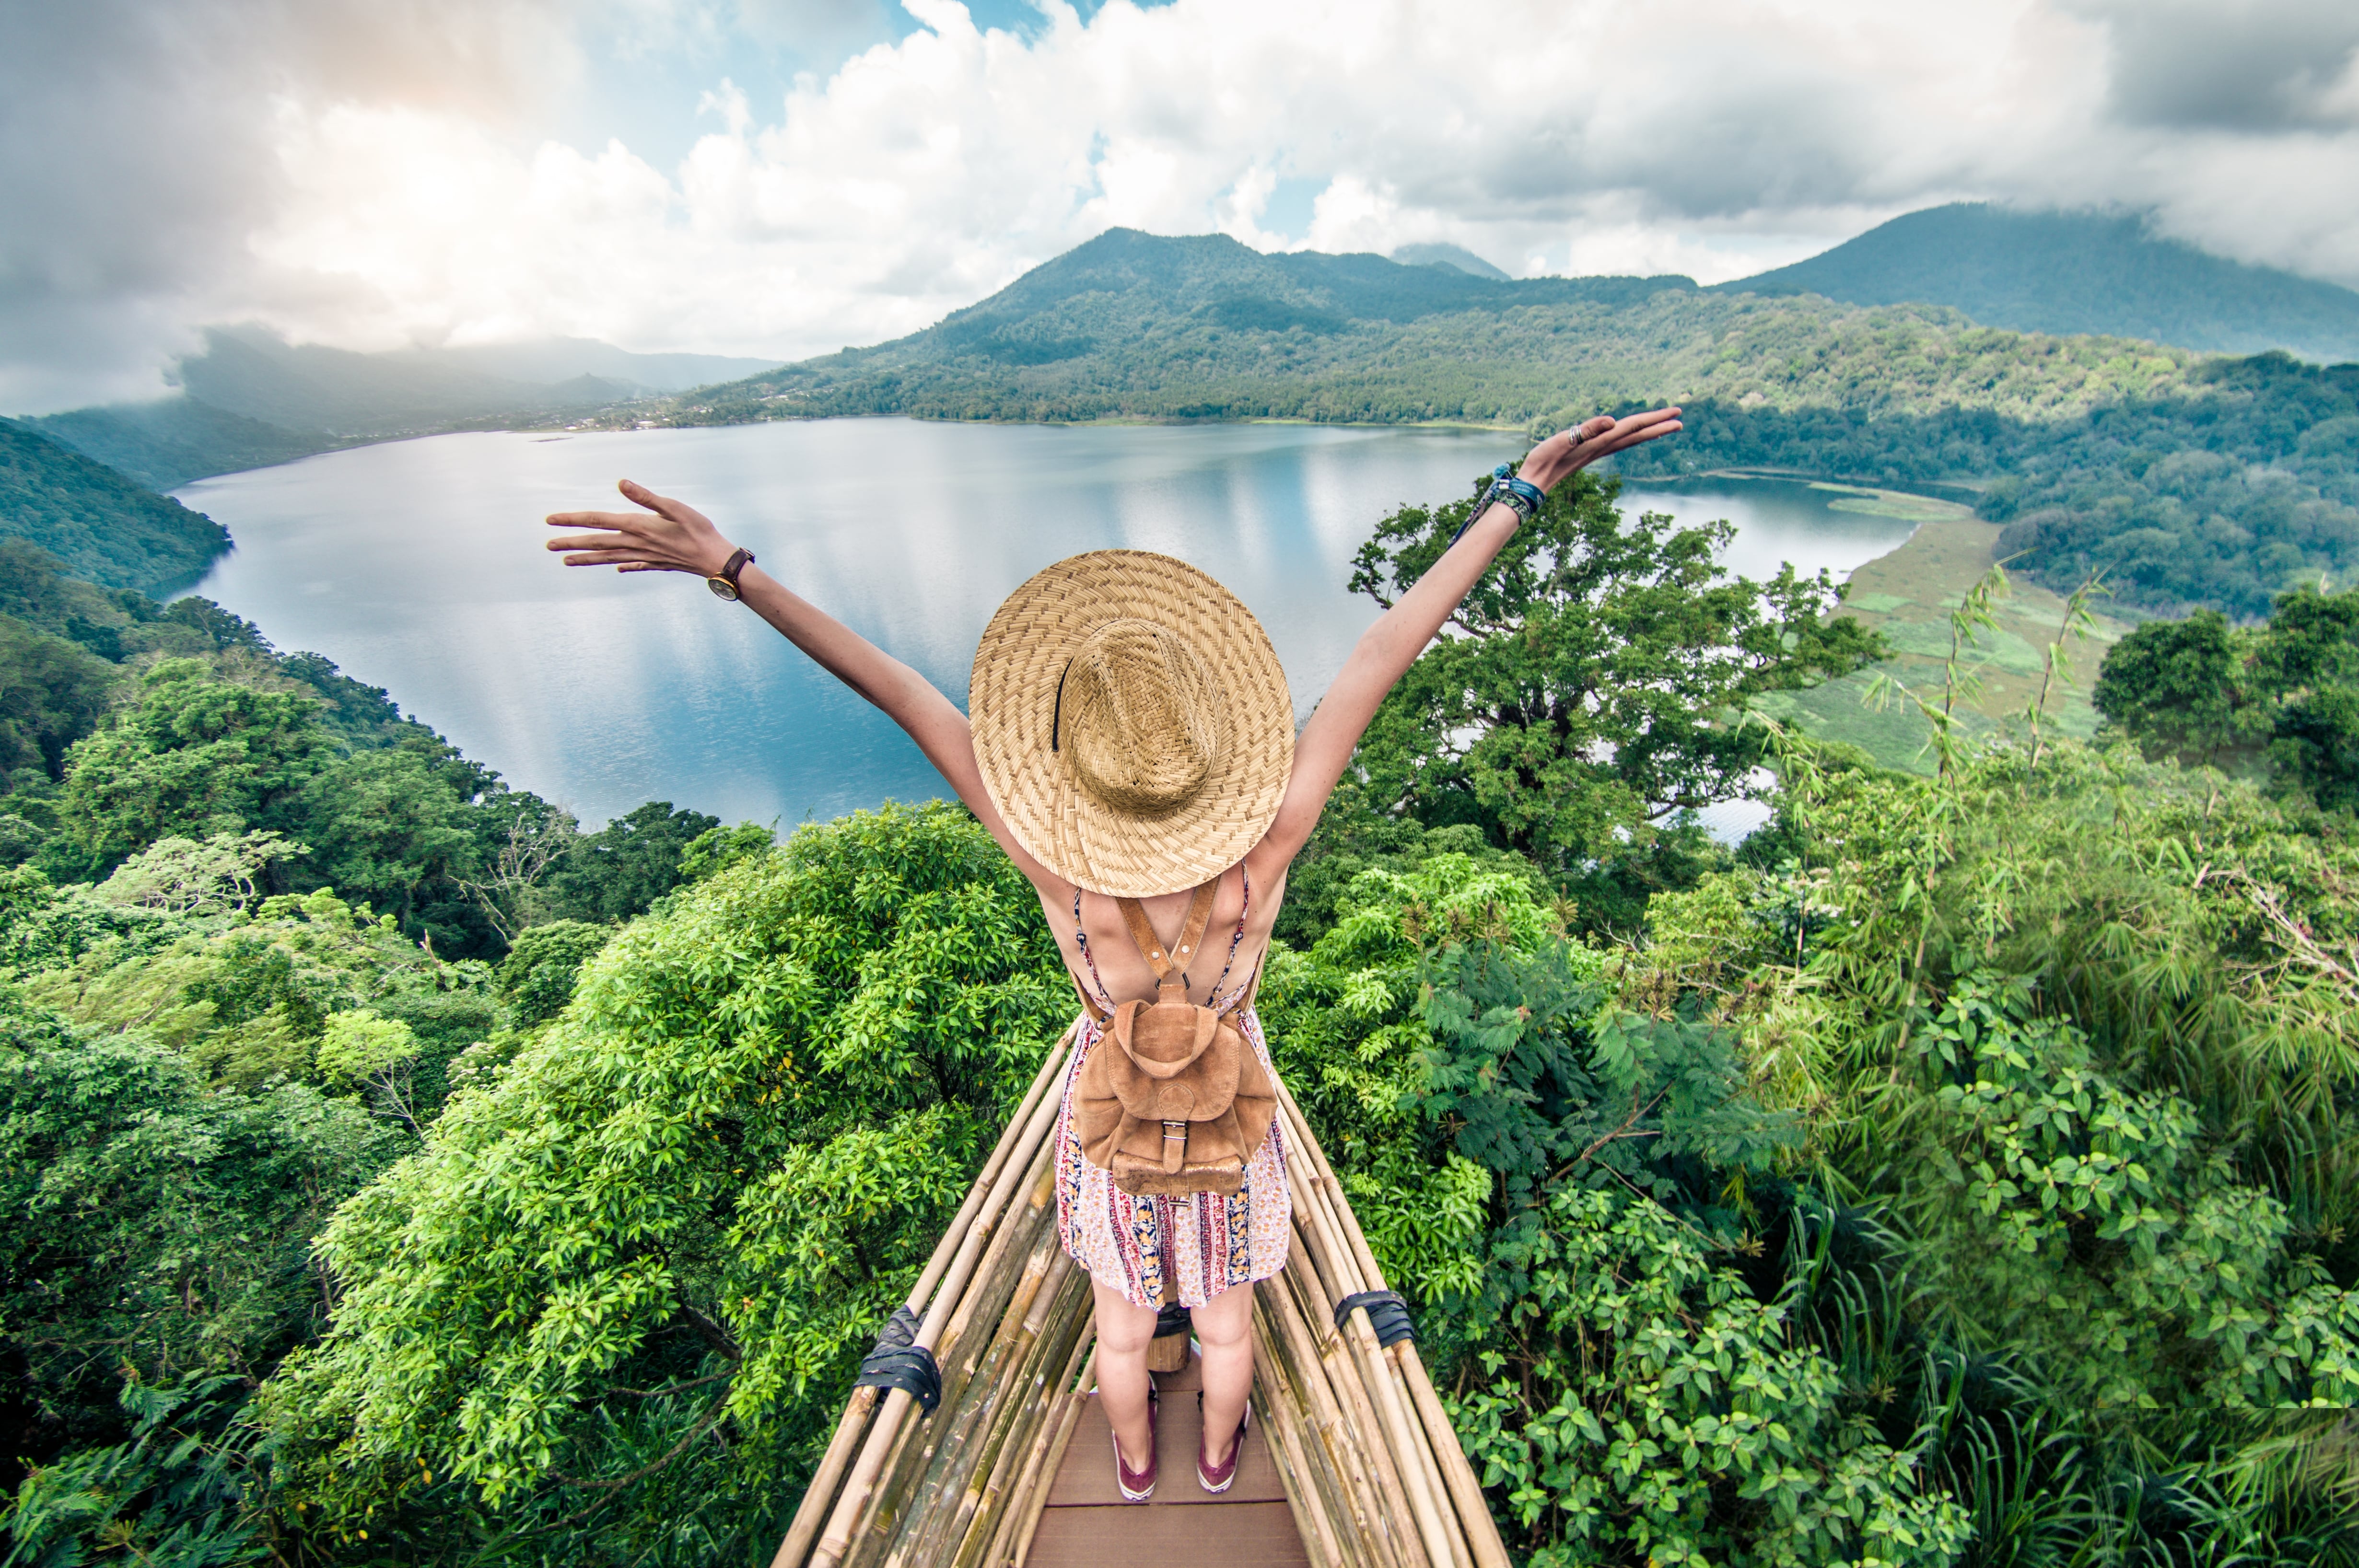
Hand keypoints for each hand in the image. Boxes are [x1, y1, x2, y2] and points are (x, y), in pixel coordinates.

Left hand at [546, 480, 735, 576]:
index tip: (551, 521)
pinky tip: (617, 568)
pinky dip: (623, 566)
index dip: (573, 519)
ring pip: (609, 557)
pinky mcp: (658, 563)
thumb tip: (621, 483)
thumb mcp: (674, 507)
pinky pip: (634, 565)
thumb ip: (646, 497)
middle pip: (598, 543)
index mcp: (637, 527)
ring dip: (587, 558)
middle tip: (548, 546)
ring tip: (567, 561)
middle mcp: (636, 544)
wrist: (717, 561)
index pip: (598, 521)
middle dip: (572, 543)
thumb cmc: (699, 530)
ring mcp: (645, 556)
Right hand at [1515, 406, 1683, 492]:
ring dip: (1648, 433)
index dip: (1655, 419)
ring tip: (1664, 429)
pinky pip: (1618, 443)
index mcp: (1601, 442)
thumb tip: (1613, 421)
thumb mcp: (1563, 441)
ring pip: (1630, 440)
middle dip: (1659, 426)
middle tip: (1680, 419)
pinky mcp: (1590, 453)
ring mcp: (1598, 452)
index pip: (1634, 427)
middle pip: (1637, 435)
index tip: (1675, 414)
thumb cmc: (1544, 460)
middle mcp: (1603, 448)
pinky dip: (1631, 438)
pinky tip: (1632, 436)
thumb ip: (1587, 430)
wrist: (1535, 482)